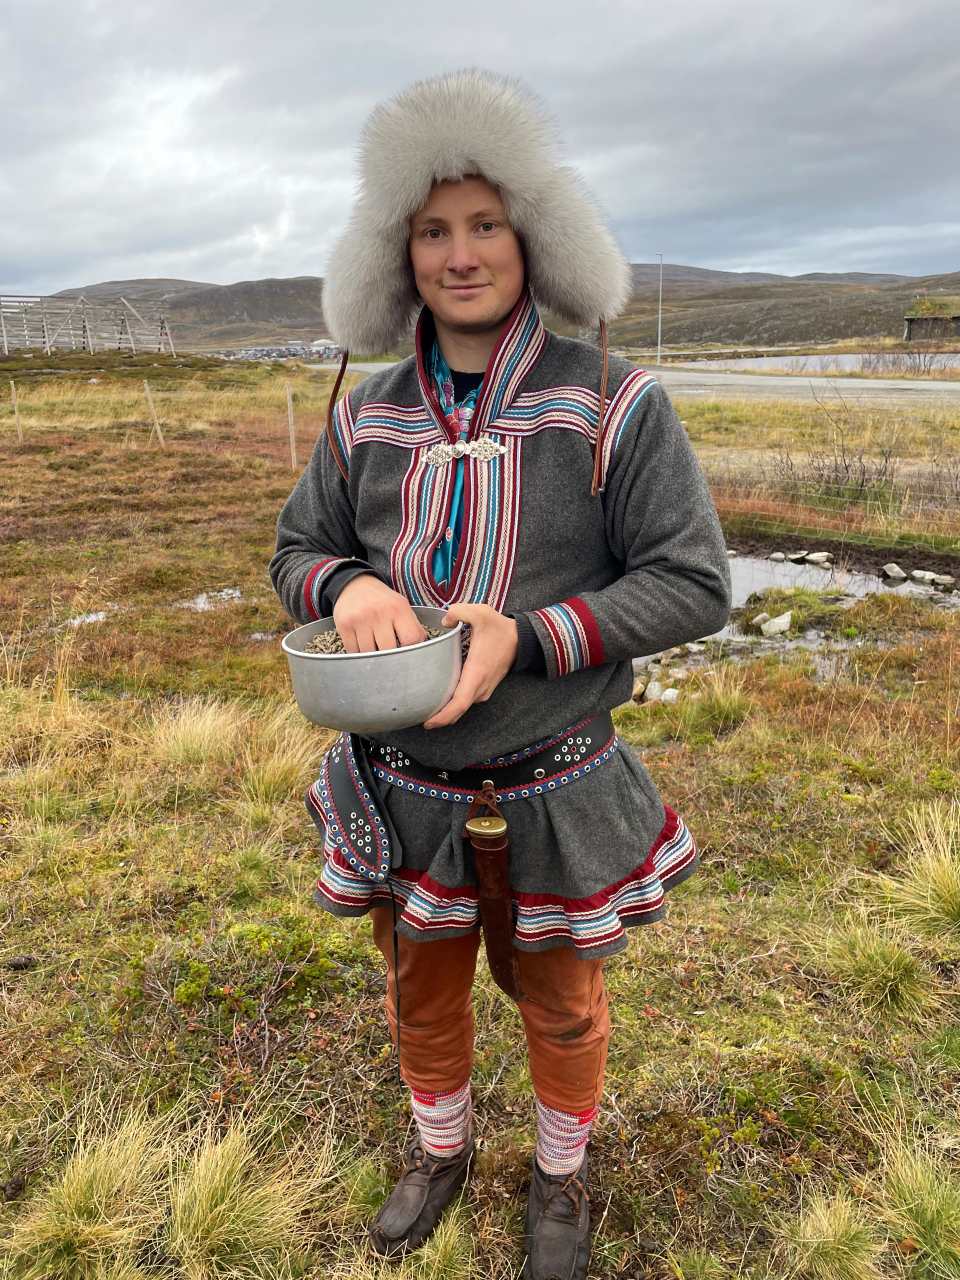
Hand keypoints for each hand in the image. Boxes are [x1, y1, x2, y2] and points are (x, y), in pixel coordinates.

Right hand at [333, 575, 427, 651]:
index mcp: (398, 608)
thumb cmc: (382, 601)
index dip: (410, 649)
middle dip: (390, 656)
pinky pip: (353, 651)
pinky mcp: (344, 625)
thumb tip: (420, 650)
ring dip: (373, 655)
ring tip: (374, 646)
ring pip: (369, 653)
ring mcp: (360, 619)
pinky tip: (362, 644)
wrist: (353, 585)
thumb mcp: (402, 606)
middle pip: (389, 651)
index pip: (411, 639)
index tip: (406, 650)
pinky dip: (358, 653)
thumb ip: (413, 627)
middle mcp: (379, 613)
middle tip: (389, 651)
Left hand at [423, 603, 518, 728]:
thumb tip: (444, 620)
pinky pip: (465, 701)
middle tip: (416, 718)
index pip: (459, 703)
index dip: (443, 716)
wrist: (521, 638)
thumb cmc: (499, 628)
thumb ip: (459, 612)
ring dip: (445, 712)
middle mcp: (480, 687)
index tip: (427, 722)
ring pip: (461, 708)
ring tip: (424, 710)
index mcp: (476, 673)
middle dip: (438, 719)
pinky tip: (439, 699)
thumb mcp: (480, 612)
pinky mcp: (483, 688)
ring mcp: (483, 690)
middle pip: (457, 711)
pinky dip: (452, 705)